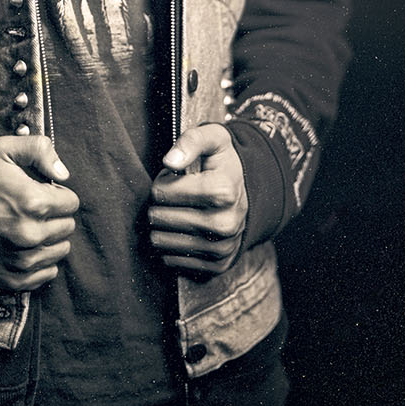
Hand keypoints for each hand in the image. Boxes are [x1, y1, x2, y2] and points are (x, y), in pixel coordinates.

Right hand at [0, 135, 79, 291]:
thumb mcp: (3, 149)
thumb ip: (39, 150)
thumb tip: (64, 172)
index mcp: (34, 202)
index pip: (71, 202)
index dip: (57, 194)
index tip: (41, 192)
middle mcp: (31, 234)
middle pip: (67, 227)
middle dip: (54, 216)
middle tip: (32, 210)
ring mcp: (22, 260)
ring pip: (59, 251)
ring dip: (50, 239)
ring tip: (28, 227)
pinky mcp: (12, 279)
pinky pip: (46, 274)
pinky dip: (41, 263)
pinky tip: (25, 248)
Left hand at [148, 124, 247, 275]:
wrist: (247, 194)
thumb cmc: (222, 163)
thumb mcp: (213, 138)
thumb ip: (191, 140)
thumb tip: (169, 161)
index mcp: (223, 191)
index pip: (160, 192)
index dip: (163, 181)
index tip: (177, 177)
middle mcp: (224, 225)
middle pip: (158, 217)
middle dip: (161, 203)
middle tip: (178, 195)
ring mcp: (220, 249)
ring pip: (160, 241)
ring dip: (164, 225)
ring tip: (181, 211)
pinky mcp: (215, 267)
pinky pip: (170, 260)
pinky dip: (172, 244)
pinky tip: (186, 230)